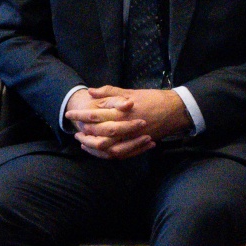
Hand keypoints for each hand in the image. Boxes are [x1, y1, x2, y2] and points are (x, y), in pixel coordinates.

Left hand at [67, 85, 192, 159]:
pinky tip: (98, 150)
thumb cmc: (153, 98)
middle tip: (74, 130)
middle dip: (84, 132)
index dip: (80, 116)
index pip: (95, 115)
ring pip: (107, 148)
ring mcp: (132, 138)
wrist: (175, 110)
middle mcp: (126, 127)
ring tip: (83, 141)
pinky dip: (106, 154)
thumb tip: (91, 91)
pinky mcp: (138, 145)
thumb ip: (110, 92)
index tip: (70, 115)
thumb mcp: (131, 91)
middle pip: (98, 134)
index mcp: (123, 111)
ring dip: (92, 146)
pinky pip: (119, 154)